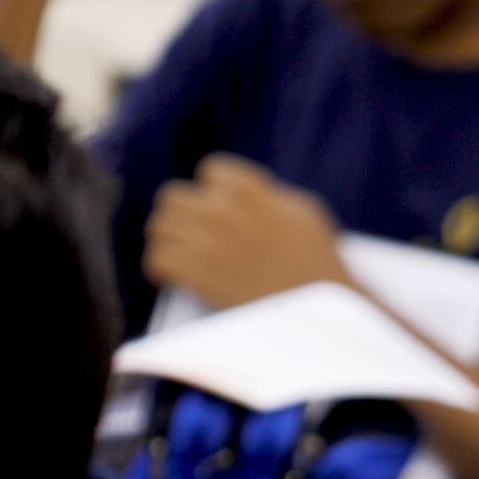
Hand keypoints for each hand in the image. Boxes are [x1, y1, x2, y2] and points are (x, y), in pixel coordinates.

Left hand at [143, 153, 354, 309]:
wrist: (321, 308)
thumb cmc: (318, 261)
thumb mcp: (303, 211)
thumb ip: (267, 195)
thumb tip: (242, 193)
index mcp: (250, 190)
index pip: (210, 170)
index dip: (215, 190)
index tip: (220, 207)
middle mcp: (223, 211)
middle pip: (172, 196)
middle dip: (180, 213)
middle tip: (189, 231)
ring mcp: (208, 244)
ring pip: (158, 227)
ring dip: (167, 239)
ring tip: (179, 253)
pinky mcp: (198, 276)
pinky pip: (157, 260)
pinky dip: (160, 267)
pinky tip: (173, 275)